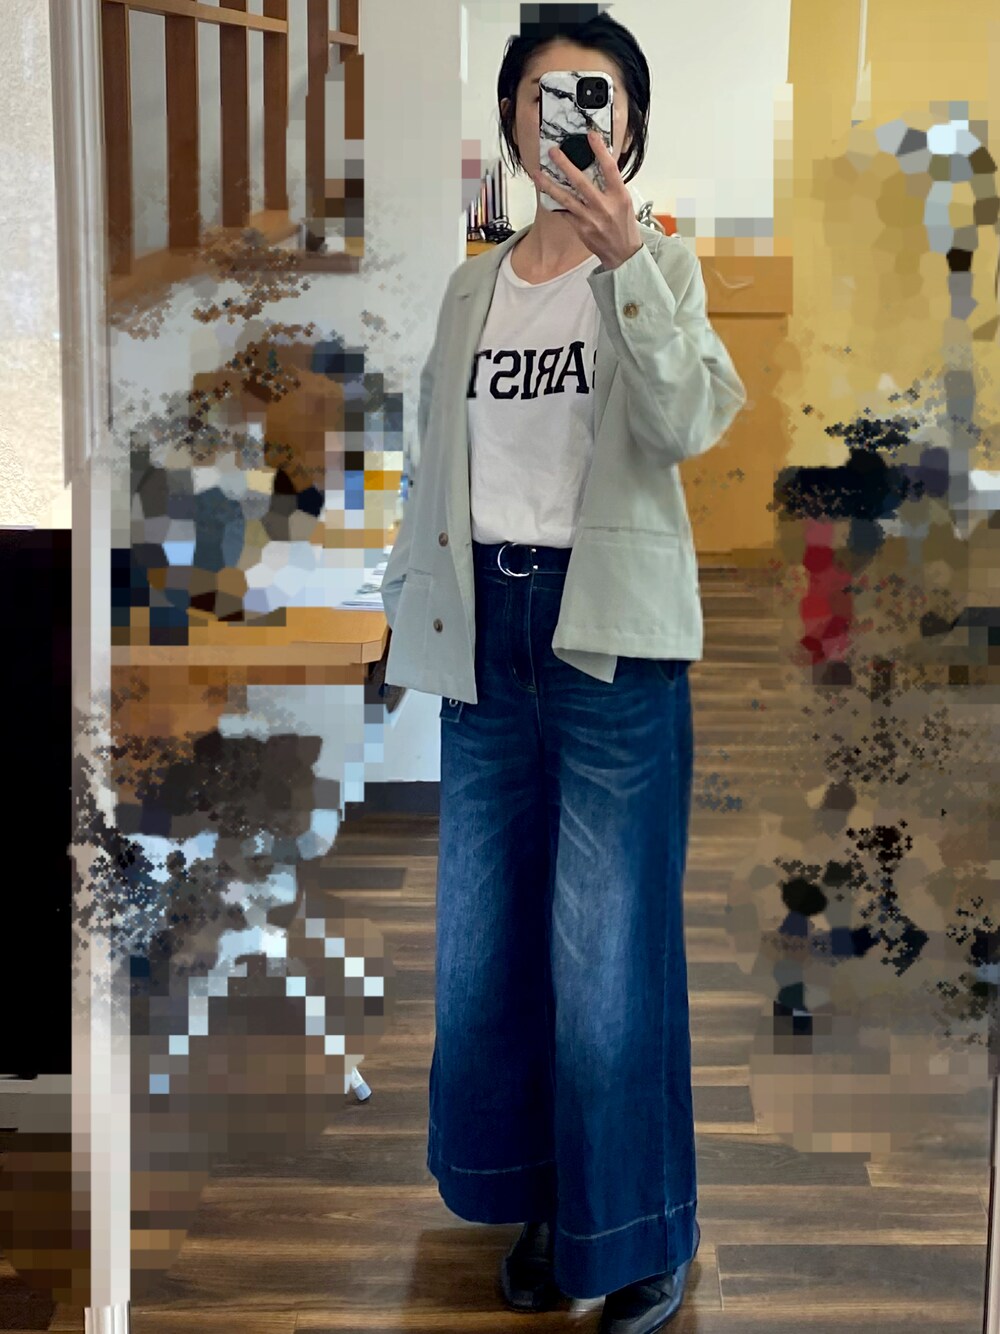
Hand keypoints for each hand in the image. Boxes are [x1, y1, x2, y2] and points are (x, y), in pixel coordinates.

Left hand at [533, 131, 643, 271]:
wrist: (623, 253)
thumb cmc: (624, 225)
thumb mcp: (624, 201)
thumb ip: (611, 185)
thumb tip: (597, 164)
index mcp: (619, 195)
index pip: (610, 168)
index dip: (600, 151)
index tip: (590, 135)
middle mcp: (604, 206)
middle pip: (581, 182)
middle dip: (565, 165)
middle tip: (553, 152)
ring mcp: (591, 218)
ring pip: (566, 199)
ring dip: (550, 185)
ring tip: (538, 174)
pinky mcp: (581, 228)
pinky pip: (564, 213)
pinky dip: (554, 203)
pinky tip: (545, 193)